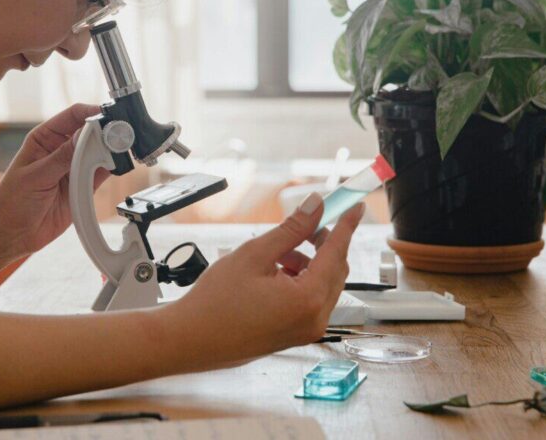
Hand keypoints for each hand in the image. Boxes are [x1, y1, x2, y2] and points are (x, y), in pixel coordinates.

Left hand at [0, 104, 108, 257]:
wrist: (13, 236)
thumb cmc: (11, 202)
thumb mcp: (35, 176)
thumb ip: (62, 157)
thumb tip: (86, 135)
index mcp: (44, 138)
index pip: (72, 116)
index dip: (91, 113)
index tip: (106, 118)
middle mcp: (61, 149)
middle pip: (90, 132)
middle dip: (105, 132)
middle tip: (117, 137)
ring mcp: (73, 167)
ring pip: (99, 151)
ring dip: (110, 150)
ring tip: (118, 152)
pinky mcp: (83, 185)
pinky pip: (102, 172)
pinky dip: (112, 168)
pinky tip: (116, 166)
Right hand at [165, 193, 363, 367]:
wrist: (191, 340)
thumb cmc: (215, 302)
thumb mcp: (254, 255)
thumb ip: (291, 229)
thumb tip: (315, 207)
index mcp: (307, 299)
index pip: (337, 252)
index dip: (346, 225)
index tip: (354, 206)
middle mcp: (314, 319)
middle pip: (335, 270)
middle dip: (323, 243)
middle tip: (305, 223)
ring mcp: (306, 331)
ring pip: (322, 284)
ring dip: (308, 262)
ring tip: (276, 254)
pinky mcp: (296, 335)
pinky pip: (310, 300)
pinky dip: (300, 280)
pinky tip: (273, 273)